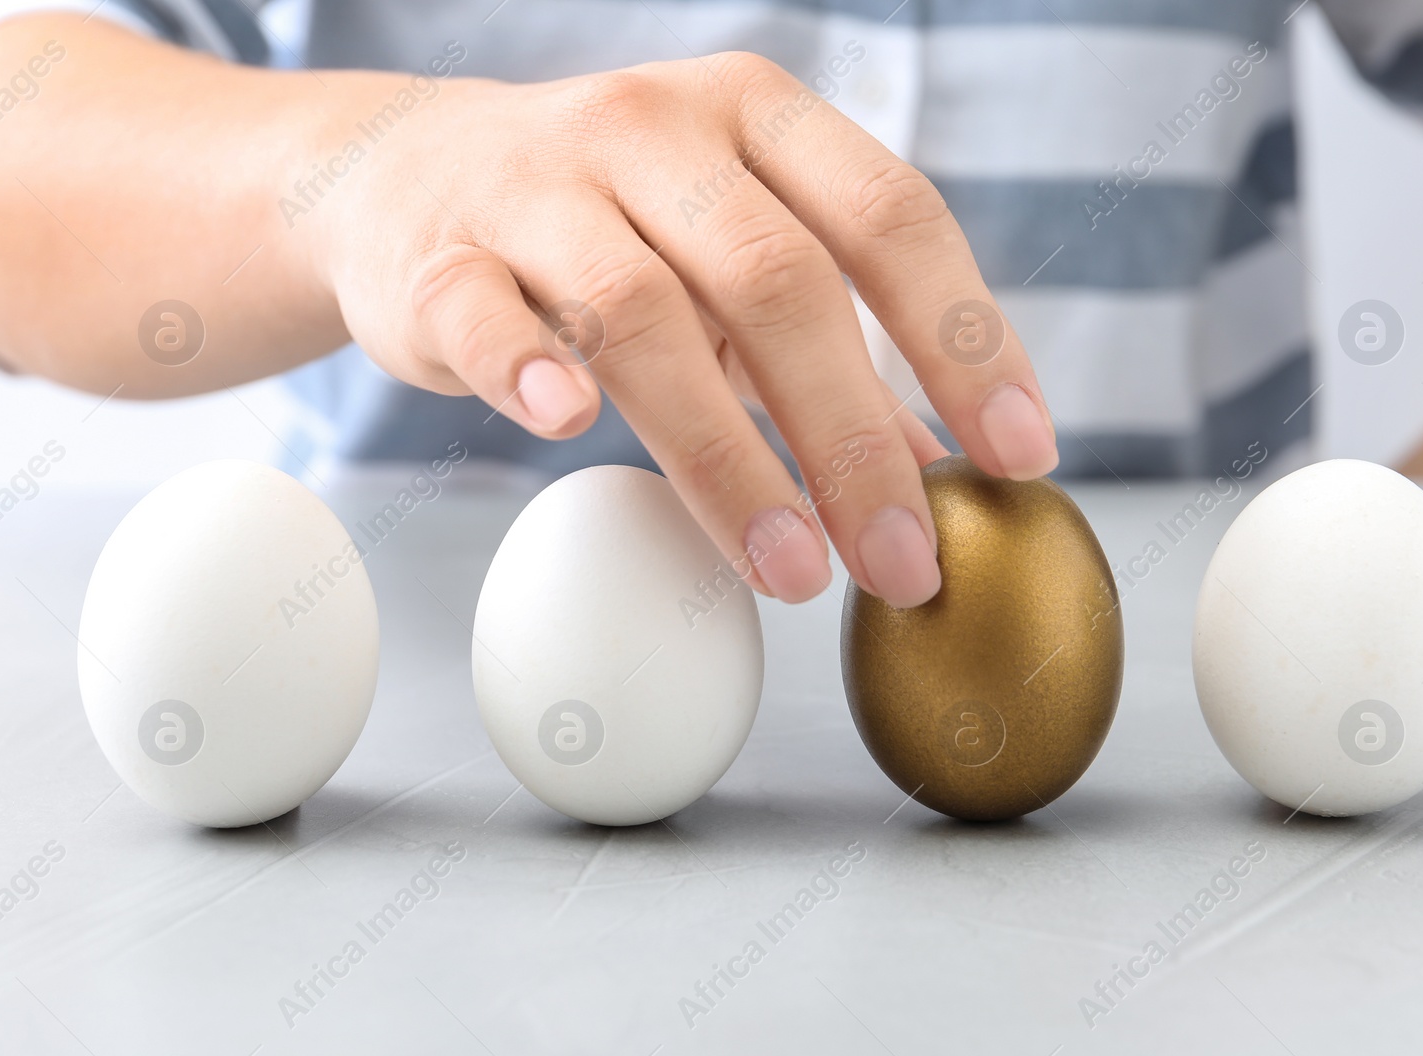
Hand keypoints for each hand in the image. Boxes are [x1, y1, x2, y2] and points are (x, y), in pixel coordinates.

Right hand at [310, 53, 1056, 607]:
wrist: (401, 176)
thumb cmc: (603, 227)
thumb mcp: (727, 257)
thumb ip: (825, 349)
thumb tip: (932, 467)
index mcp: (756, 117)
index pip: (891, 216)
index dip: (966, 340)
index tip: (1021, 458)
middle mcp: (655, 128)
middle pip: (780, 279)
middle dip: (855, 436)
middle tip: (903, 562)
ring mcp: (538, 183)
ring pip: (643, 311)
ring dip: (728, 455)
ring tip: (791, 570)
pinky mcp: (438, 254)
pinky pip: (485, 313)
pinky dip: (528, 369)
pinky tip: (569, 427)